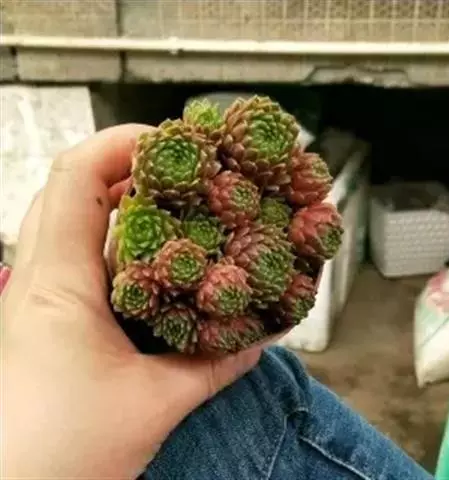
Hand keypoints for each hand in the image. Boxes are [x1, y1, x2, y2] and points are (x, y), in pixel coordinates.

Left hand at [1, 125, 264, 478]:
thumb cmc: (60, 454)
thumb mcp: (154, 405)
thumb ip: (213, 366)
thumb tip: (259, 338)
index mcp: (59, 284)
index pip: (75, 178)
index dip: (122, 144)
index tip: (175, 142)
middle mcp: (42, 277)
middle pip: (72, 187)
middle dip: (130, 167)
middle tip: (183, 172)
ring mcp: (44, 294)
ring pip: (77, 219)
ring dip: (126, 204)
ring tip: (178, 205)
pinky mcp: (52, 315)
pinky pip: (85, 257)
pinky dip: (122, 243)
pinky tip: (160, 260)